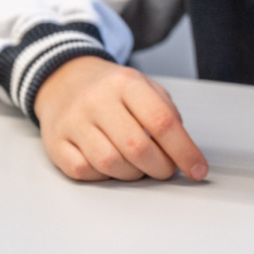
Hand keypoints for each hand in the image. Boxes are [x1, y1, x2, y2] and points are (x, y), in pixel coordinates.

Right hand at [32, 56, 207, 181]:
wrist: (64, 78)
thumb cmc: (112, 89)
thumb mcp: (144, 86)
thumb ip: (167, 113)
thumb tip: (184, 151)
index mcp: (127, 83)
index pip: (162, 121)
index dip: (184, 151)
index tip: (198, 170)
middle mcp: (98, 100)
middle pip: (137, 147)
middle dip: (160, 167)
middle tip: (166, 170)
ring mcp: (74, 121)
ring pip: (110, 163)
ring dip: (132, 174)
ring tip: (138, 166)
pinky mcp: (55, 142)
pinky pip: (84, 170)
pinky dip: (102, 175)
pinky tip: (110, 166)